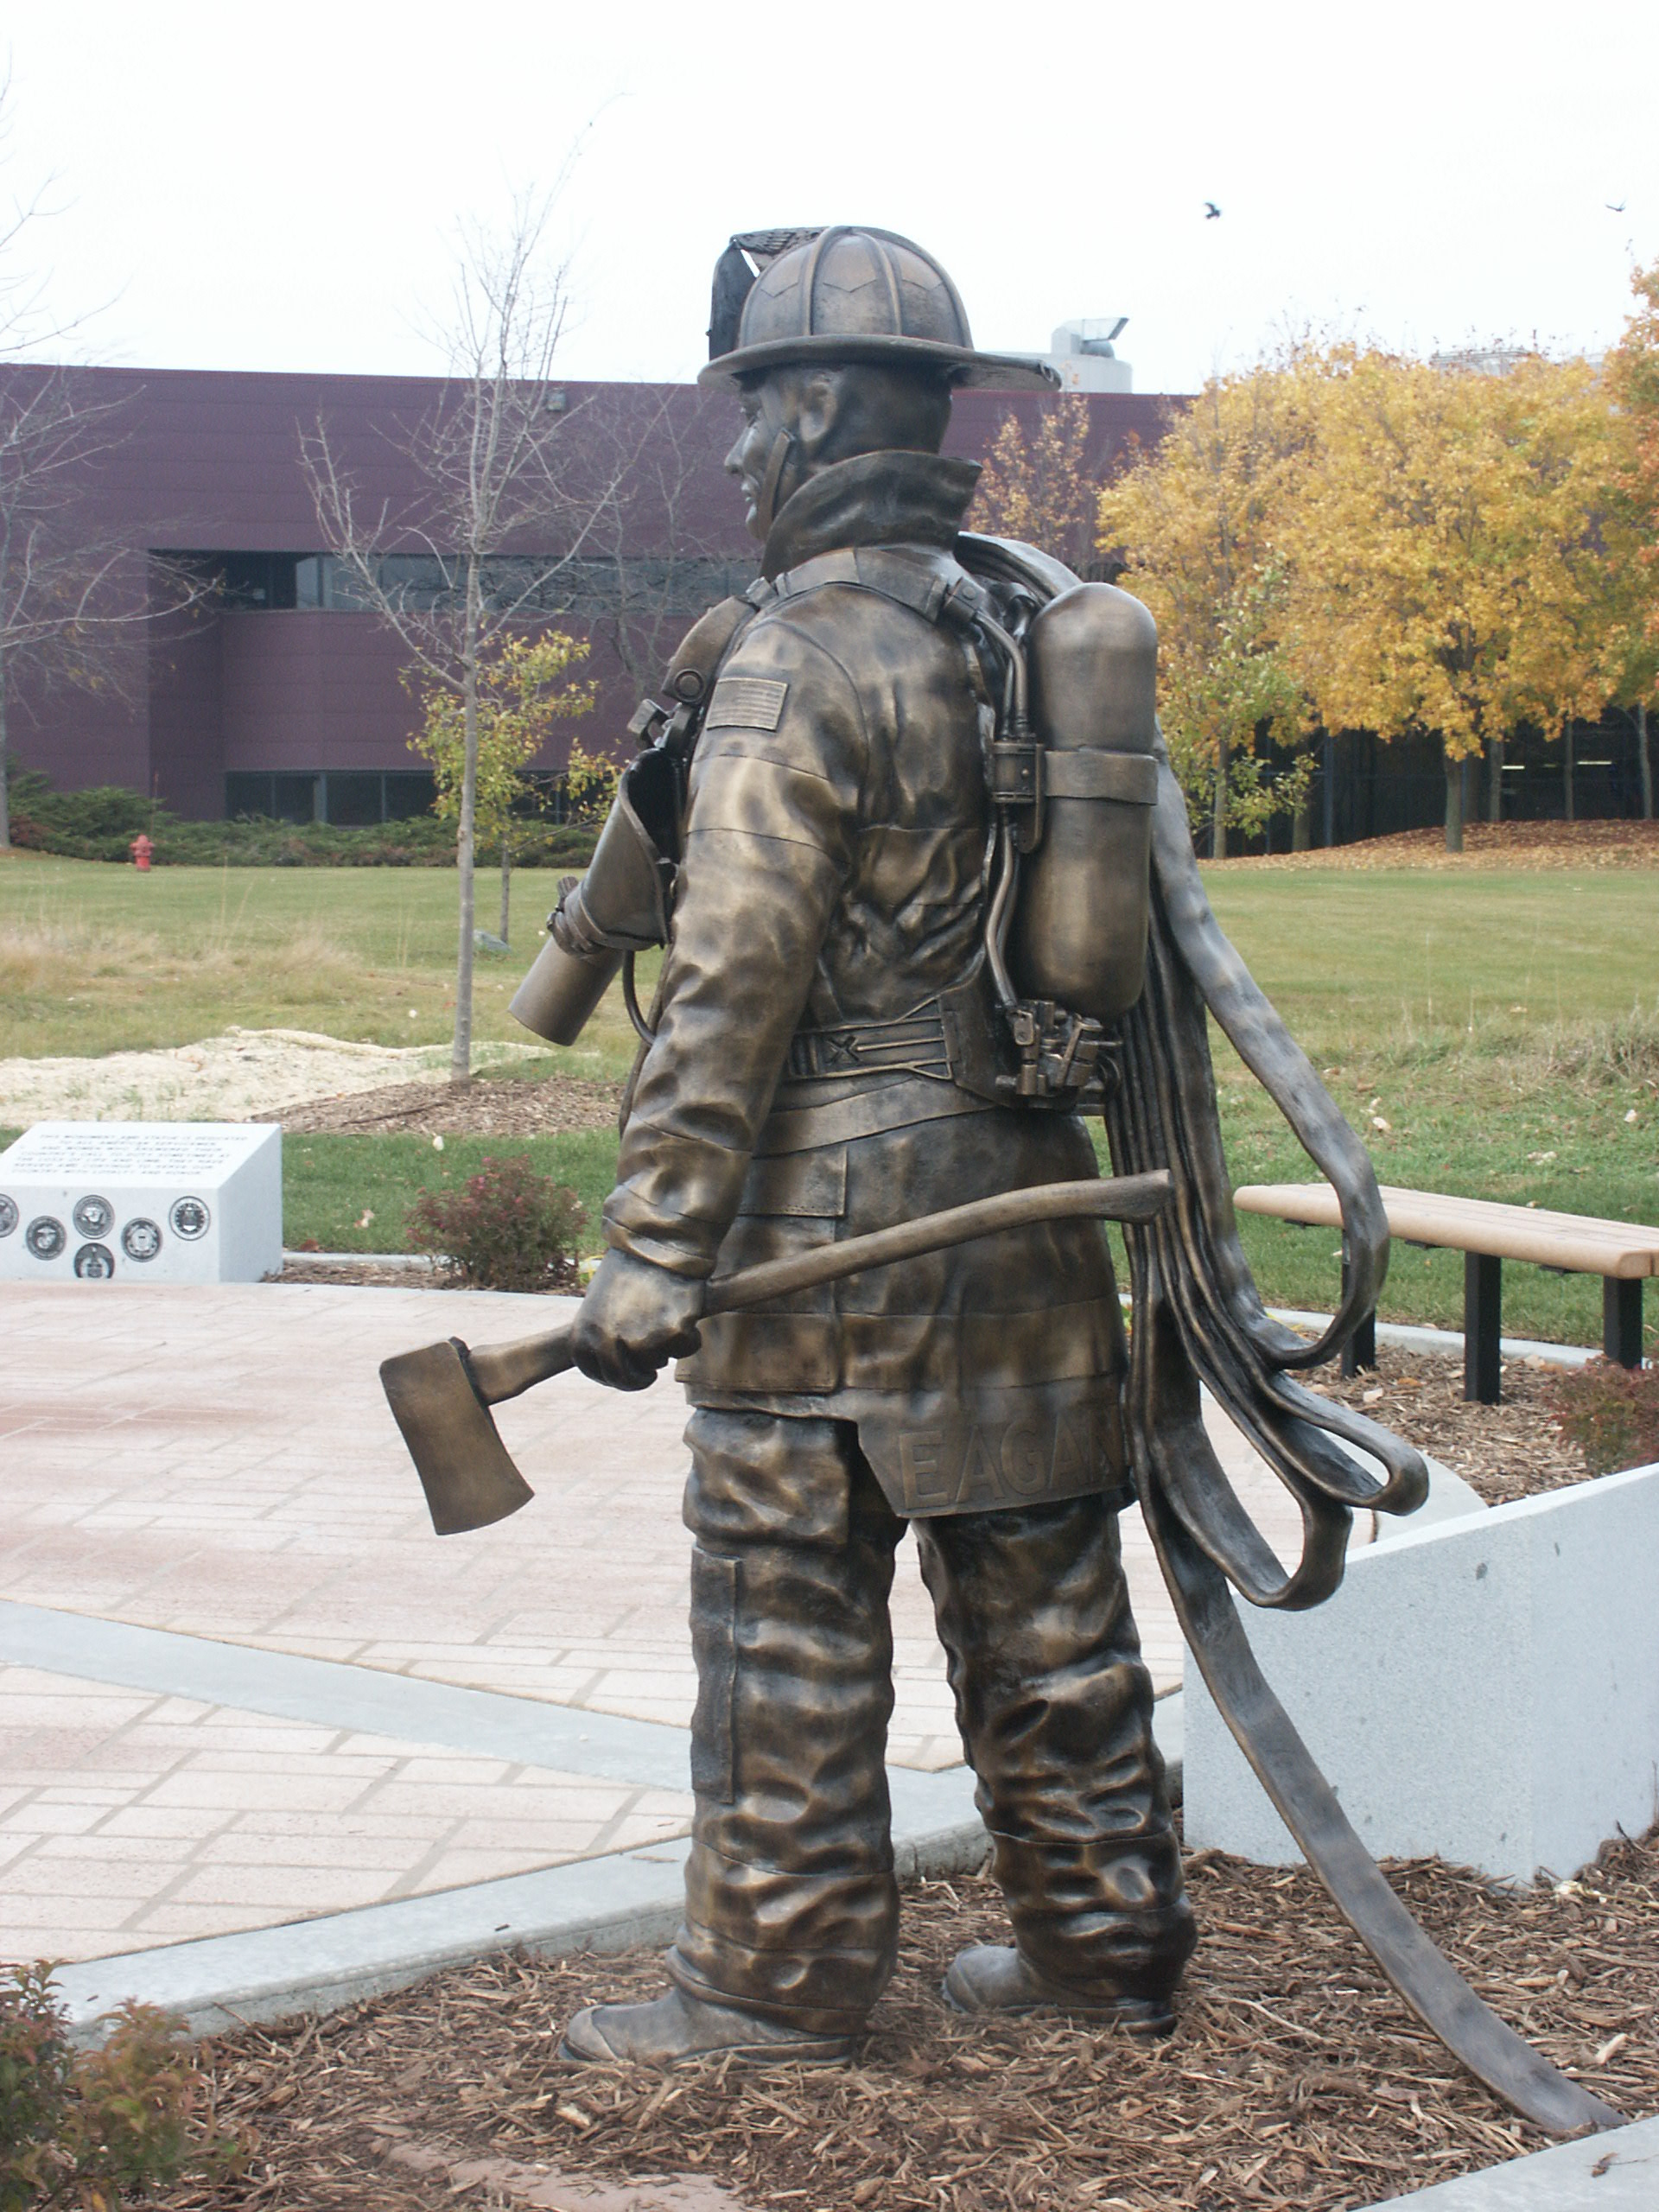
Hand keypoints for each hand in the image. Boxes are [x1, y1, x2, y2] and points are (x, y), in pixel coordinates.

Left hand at [571, 1247, 703, 1391]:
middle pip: (625, 1379)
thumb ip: (600, 1331)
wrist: (659, 1242)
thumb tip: (610, 1358)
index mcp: (586, 1331)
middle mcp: (611, 1340)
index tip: (623, 1373)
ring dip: (664, 1348)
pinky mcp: (674, 1333)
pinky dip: (689, 1337)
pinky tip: (684, 1313)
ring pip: (657, 1362)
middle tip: (648, 1373)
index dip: (609, 1375)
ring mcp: (643, 1339)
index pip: (592, 1370)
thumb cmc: (630, 1268)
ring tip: (663, 1315)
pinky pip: (685, 1350)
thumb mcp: (599, 1299)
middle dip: (638, 1378)